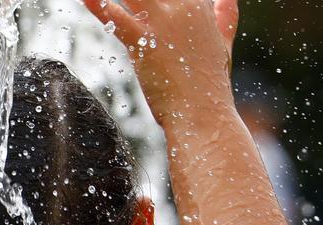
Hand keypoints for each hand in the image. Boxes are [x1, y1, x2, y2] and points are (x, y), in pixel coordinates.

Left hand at [80, 0, 236, 123]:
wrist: (205, 115)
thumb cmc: (210, 85)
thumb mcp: (224, 44)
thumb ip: (225, 18)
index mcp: (200, 6)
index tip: (156, 1)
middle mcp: (183, 8)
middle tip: (135, 1)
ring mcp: (162, 23)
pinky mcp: (143, 42)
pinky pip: (114, 16)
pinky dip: (97, 4)